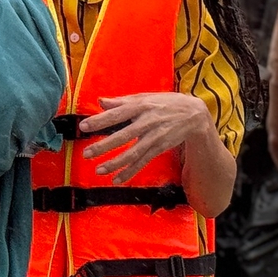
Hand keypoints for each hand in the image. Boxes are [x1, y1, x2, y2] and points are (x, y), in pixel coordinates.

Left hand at [79, 92, 213, 184]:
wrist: (194, 114)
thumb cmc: (165, 103)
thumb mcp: (145, 97)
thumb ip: (122, 101)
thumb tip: (101, 101)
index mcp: (141, 106)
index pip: (117, 113)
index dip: (100, 120)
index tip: (83, 126)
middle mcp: (147, 121)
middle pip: (124, 135)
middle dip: (104, 145)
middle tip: (87, 153)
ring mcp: (155, 136)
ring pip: (133, 152)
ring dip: (116, 163)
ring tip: (99, 170)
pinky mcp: (160, 147)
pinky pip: (143, 161)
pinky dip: (130, 171)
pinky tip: (118, 179)